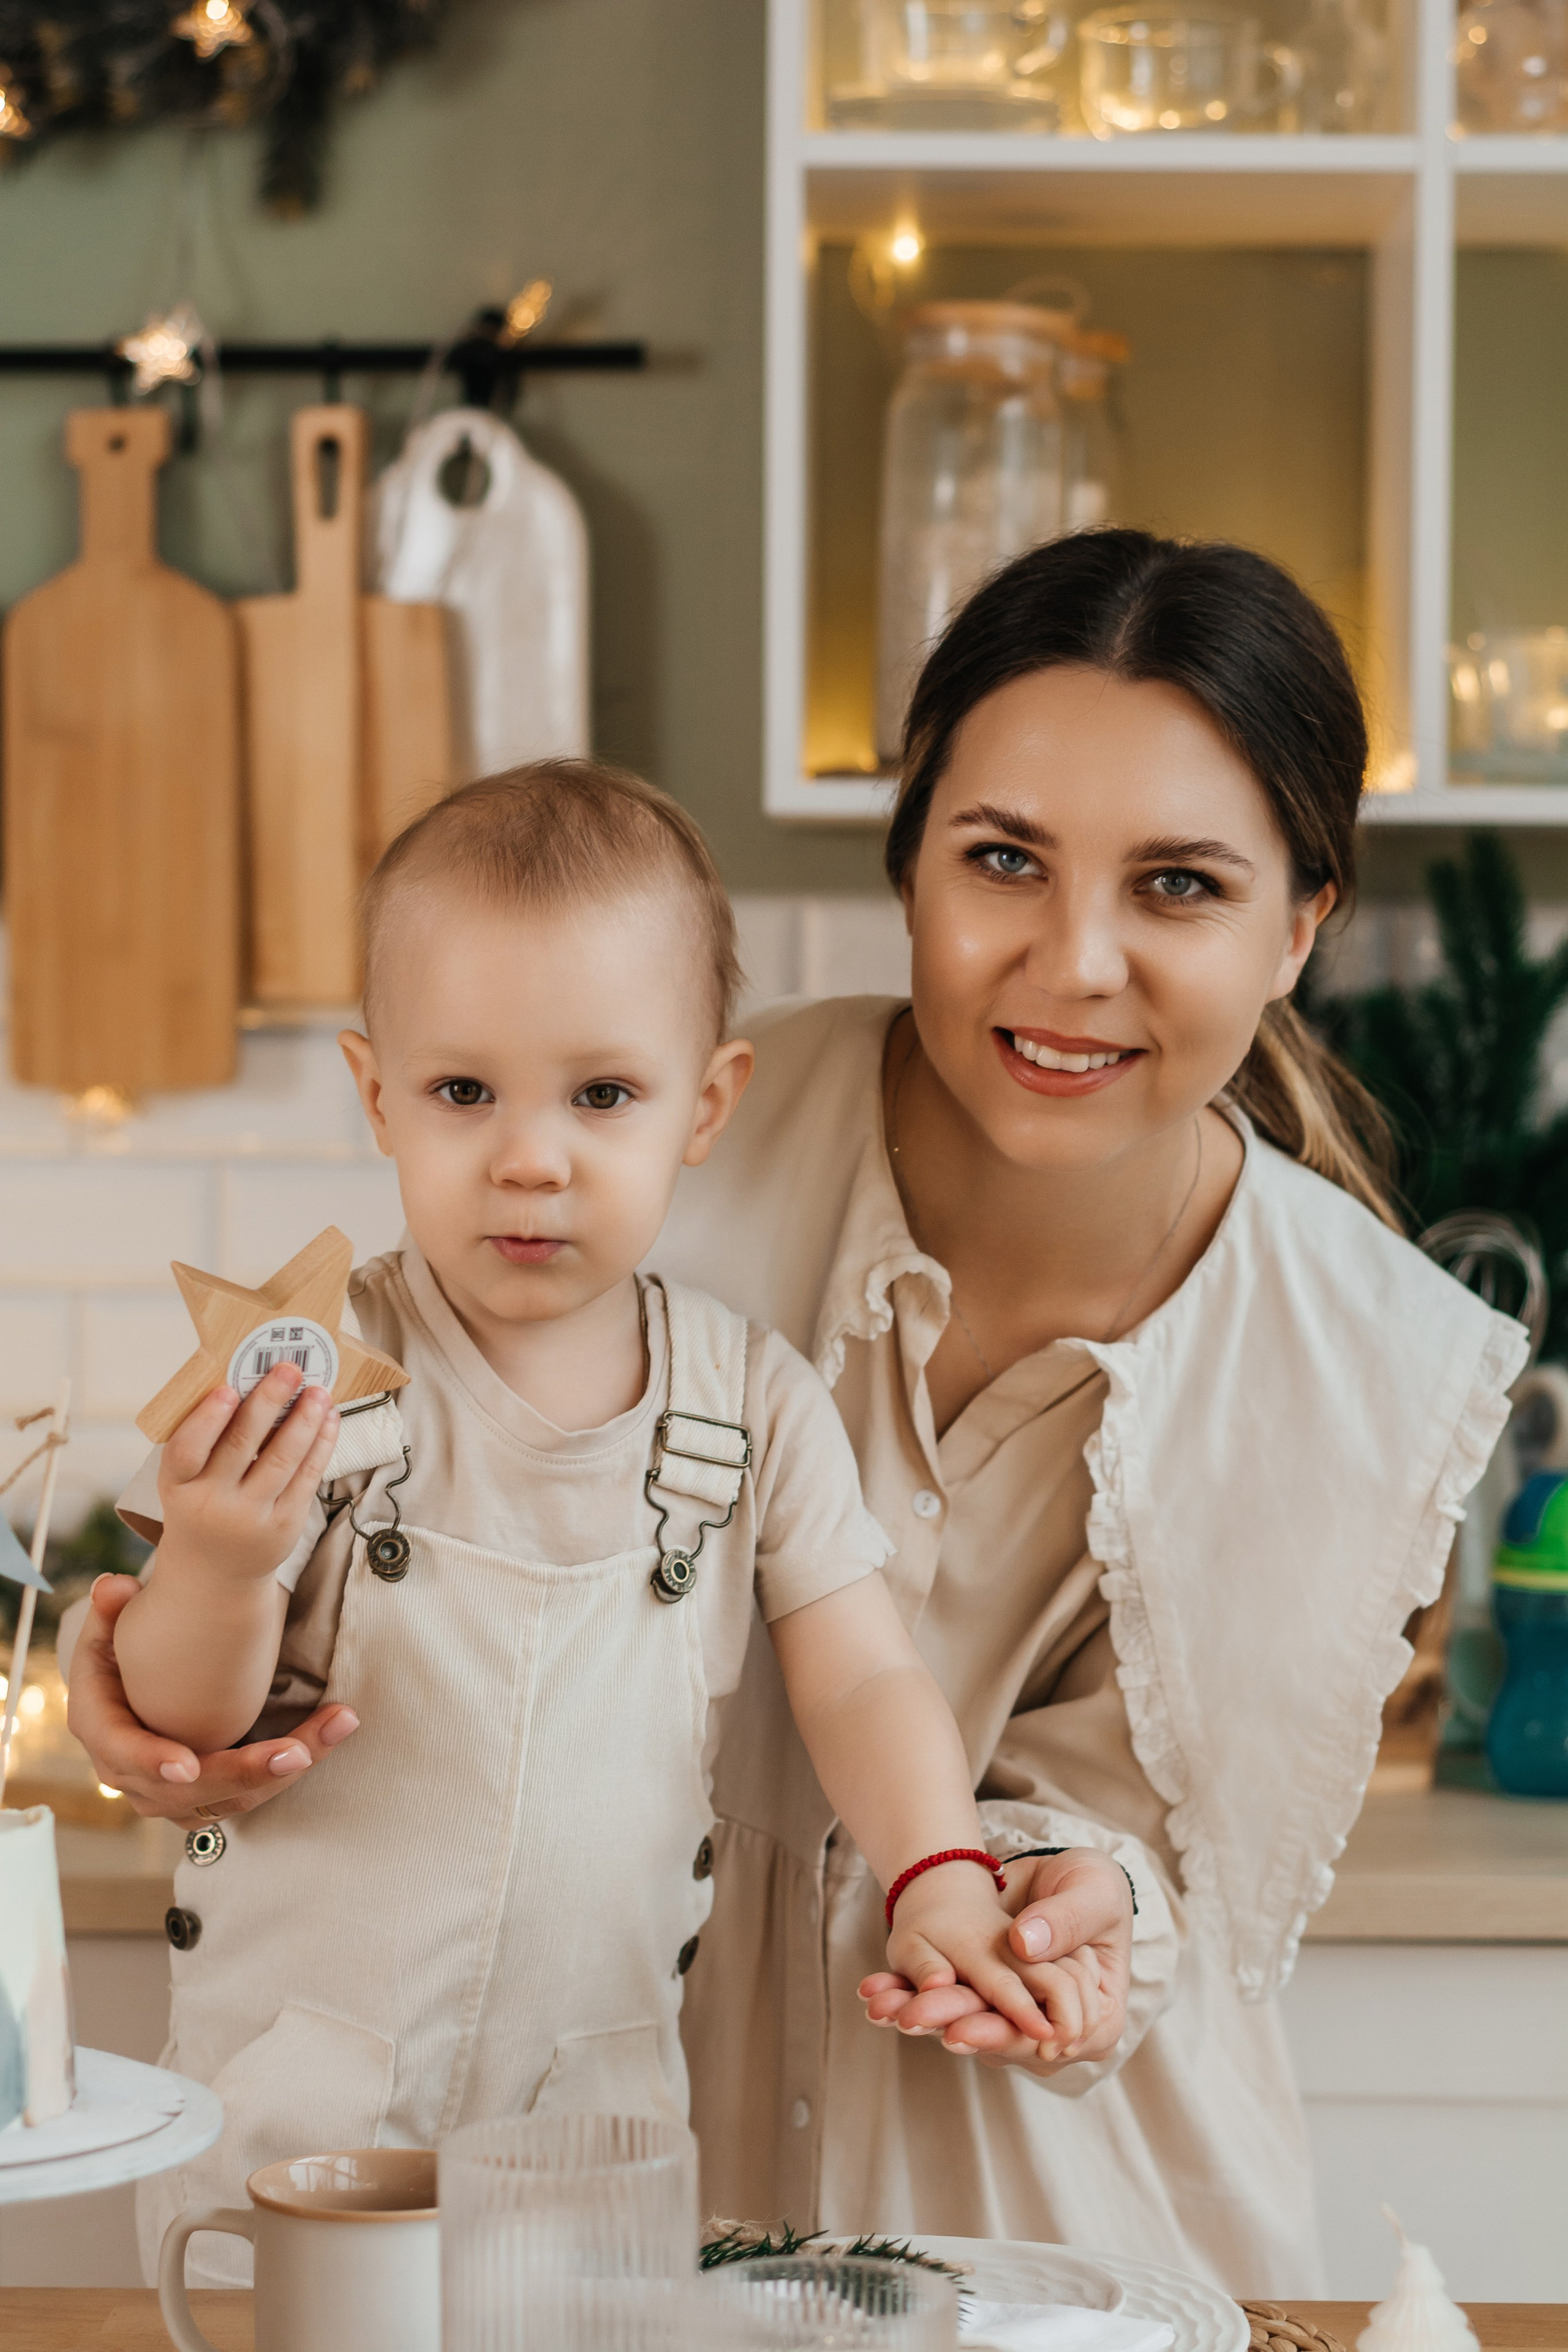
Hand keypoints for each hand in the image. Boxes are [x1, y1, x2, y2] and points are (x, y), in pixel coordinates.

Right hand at [67, 1572, 358, 1824]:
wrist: (140, 1682)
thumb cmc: (125, 1649)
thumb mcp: (111, 1624)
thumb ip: (112, 1607)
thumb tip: (114, 1588)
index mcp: (103, 1729)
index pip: (123, 1754)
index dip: (151, 1762)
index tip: (188, 1766)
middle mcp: (133, 1773)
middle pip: (189, 1791)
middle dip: (245, 1773)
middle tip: (295, 1753)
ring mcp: (172, 1793)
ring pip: (234, 1797)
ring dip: (287, 1769)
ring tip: (334, 1728)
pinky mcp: (210, 1796)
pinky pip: (254, 1793)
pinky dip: (296, 1765)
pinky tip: (334, 1731)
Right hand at [156, 1365, 339, 1585]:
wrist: (214, 1571)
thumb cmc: (200, 1504)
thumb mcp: (188, 1480)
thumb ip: (207, 1440)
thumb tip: (250, 1380)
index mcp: (178, 1487)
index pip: (186, 1450)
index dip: (206, 1419)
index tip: (228, 1388)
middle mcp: (211, 1504)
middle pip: (242, 1446)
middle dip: (268, 1402)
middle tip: (289, 1368)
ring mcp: (251, 1518)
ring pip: (282, 1460)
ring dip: (304, 1420)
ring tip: (318, 1390)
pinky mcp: (285, 1526)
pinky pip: (307, 1478)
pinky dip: (321, 1445)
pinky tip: (328, 1419)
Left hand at [862, 1848, 1133, 2070]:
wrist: (1061, 1874)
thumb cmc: (1092, 1888)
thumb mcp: (1096, 1892)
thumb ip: (1068, 1919)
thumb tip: (1023, 1944)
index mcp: (1094, 2017)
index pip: (1043, 2039)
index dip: (1001, 2037)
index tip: (958, 2033)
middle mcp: (1046, 2029)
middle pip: (994, 2037)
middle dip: (947, 2024)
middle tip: (908, 2018)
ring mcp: (1008, 2014)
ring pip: (962, 2023)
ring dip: (918, 2014)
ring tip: (882, 2007)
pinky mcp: (978, 1993)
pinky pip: (941, 2002)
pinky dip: (905, 1997)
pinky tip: (874, 1994)